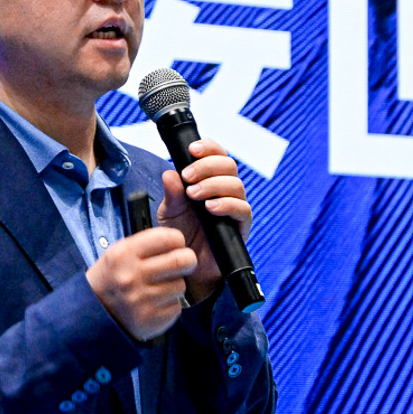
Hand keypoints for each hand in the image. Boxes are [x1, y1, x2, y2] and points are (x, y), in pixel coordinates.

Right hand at [87, 227, 194, 341]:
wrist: (93, 315)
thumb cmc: (111, 279)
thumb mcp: (118, 253)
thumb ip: (147, 244)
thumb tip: (179, 241)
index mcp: (123, 254)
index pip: (167, 238)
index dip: (177, 240)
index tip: (176, 245)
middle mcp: (132, 276)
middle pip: (182, 261)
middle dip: (187, 260)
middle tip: (184, 262)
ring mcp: (142, 300)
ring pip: (181, 285)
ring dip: (175, 285)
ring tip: (159, 287)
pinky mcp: (152, 319)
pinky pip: (176, 306)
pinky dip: (170, 304)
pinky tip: (156, 303)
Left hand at [158, 139, 251, 304]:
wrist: (186, 266)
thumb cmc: (180, 235)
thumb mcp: (169, 212)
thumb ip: (172, 193)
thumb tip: (170, 172)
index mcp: (209, 180)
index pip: (217, 155)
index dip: (208, 148)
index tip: (192, 150)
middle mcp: (225, 191)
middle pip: (229, 165)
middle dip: (207, 166)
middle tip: (188, 177)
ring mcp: (235, 208)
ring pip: (236, 184)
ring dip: (214, 185)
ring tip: (194, 195)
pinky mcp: (241, 226)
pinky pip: (243, 209)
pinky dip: (226, 204)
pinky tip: (210, 207)